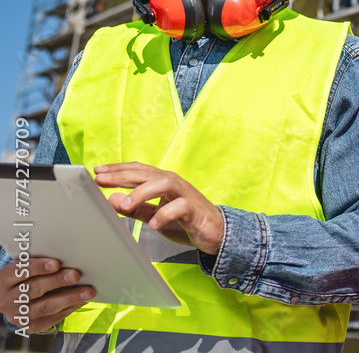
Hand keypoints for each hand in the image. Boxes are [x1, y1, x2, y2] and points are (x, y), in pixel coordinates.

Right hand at [0, 257, 94, 332]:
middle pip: (34, 290)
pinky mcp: (29, 326)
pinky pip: (51, 319)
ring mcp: (17, 315)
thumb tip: (69, 259)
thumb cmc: (24, 279)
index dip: (37, 267)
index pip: (19, 271)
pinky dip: (69, 309)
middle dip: (57, 281)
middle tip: (75, 275)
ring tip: (87, 292)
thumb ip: (39, 264)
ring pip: (45, 306)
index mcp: (4, 280)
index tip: (56, 264)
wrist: (11, 301)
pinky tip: (81, 301)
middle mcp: (7, 299)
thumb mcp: (24, 269)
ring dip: (69, 298)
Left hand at [95, 162, 223, 254]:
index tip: (97, 172)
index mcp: (163, 183)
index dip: (118, 169)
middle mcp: (174, 184)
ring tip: (126, 205)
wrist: (216, 233)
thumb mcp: (155, 216)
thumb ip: (136, 209)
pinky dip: (165, 214)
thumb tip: (112, 199)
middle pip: (147, 173)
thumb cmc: (185, 222)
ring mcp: (185, 194)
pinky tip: (153, 224)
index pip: (139, 170)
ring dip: (142, 192)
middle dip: (123, 176)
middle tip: (101, 180)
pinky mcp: (194, 209)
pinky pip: (179, 207)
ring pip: (164, 183)